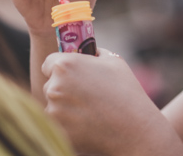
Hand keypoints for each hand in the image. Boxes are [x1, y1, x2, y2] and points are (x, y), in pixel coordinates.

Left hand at [42, 49, 182, 155]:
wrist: (133, 127)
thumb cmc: (125, 91)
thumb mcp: (113, 61)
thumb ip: (94, 53)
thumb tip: (88, 52)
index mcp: (65, 65)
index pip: (49, 63)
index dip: (60, 68)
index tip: (70, 74)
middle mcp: (54, 87)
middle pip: (50, 85)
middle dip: (63, 88)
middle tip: (84, 94)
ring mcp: (53, 111)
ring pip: (53, 105)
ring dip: (64, 106)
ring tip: (88, 110)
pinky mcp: (57, 131)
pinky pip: (57, 123)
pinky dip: (67, 123)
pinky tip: (86, 122)